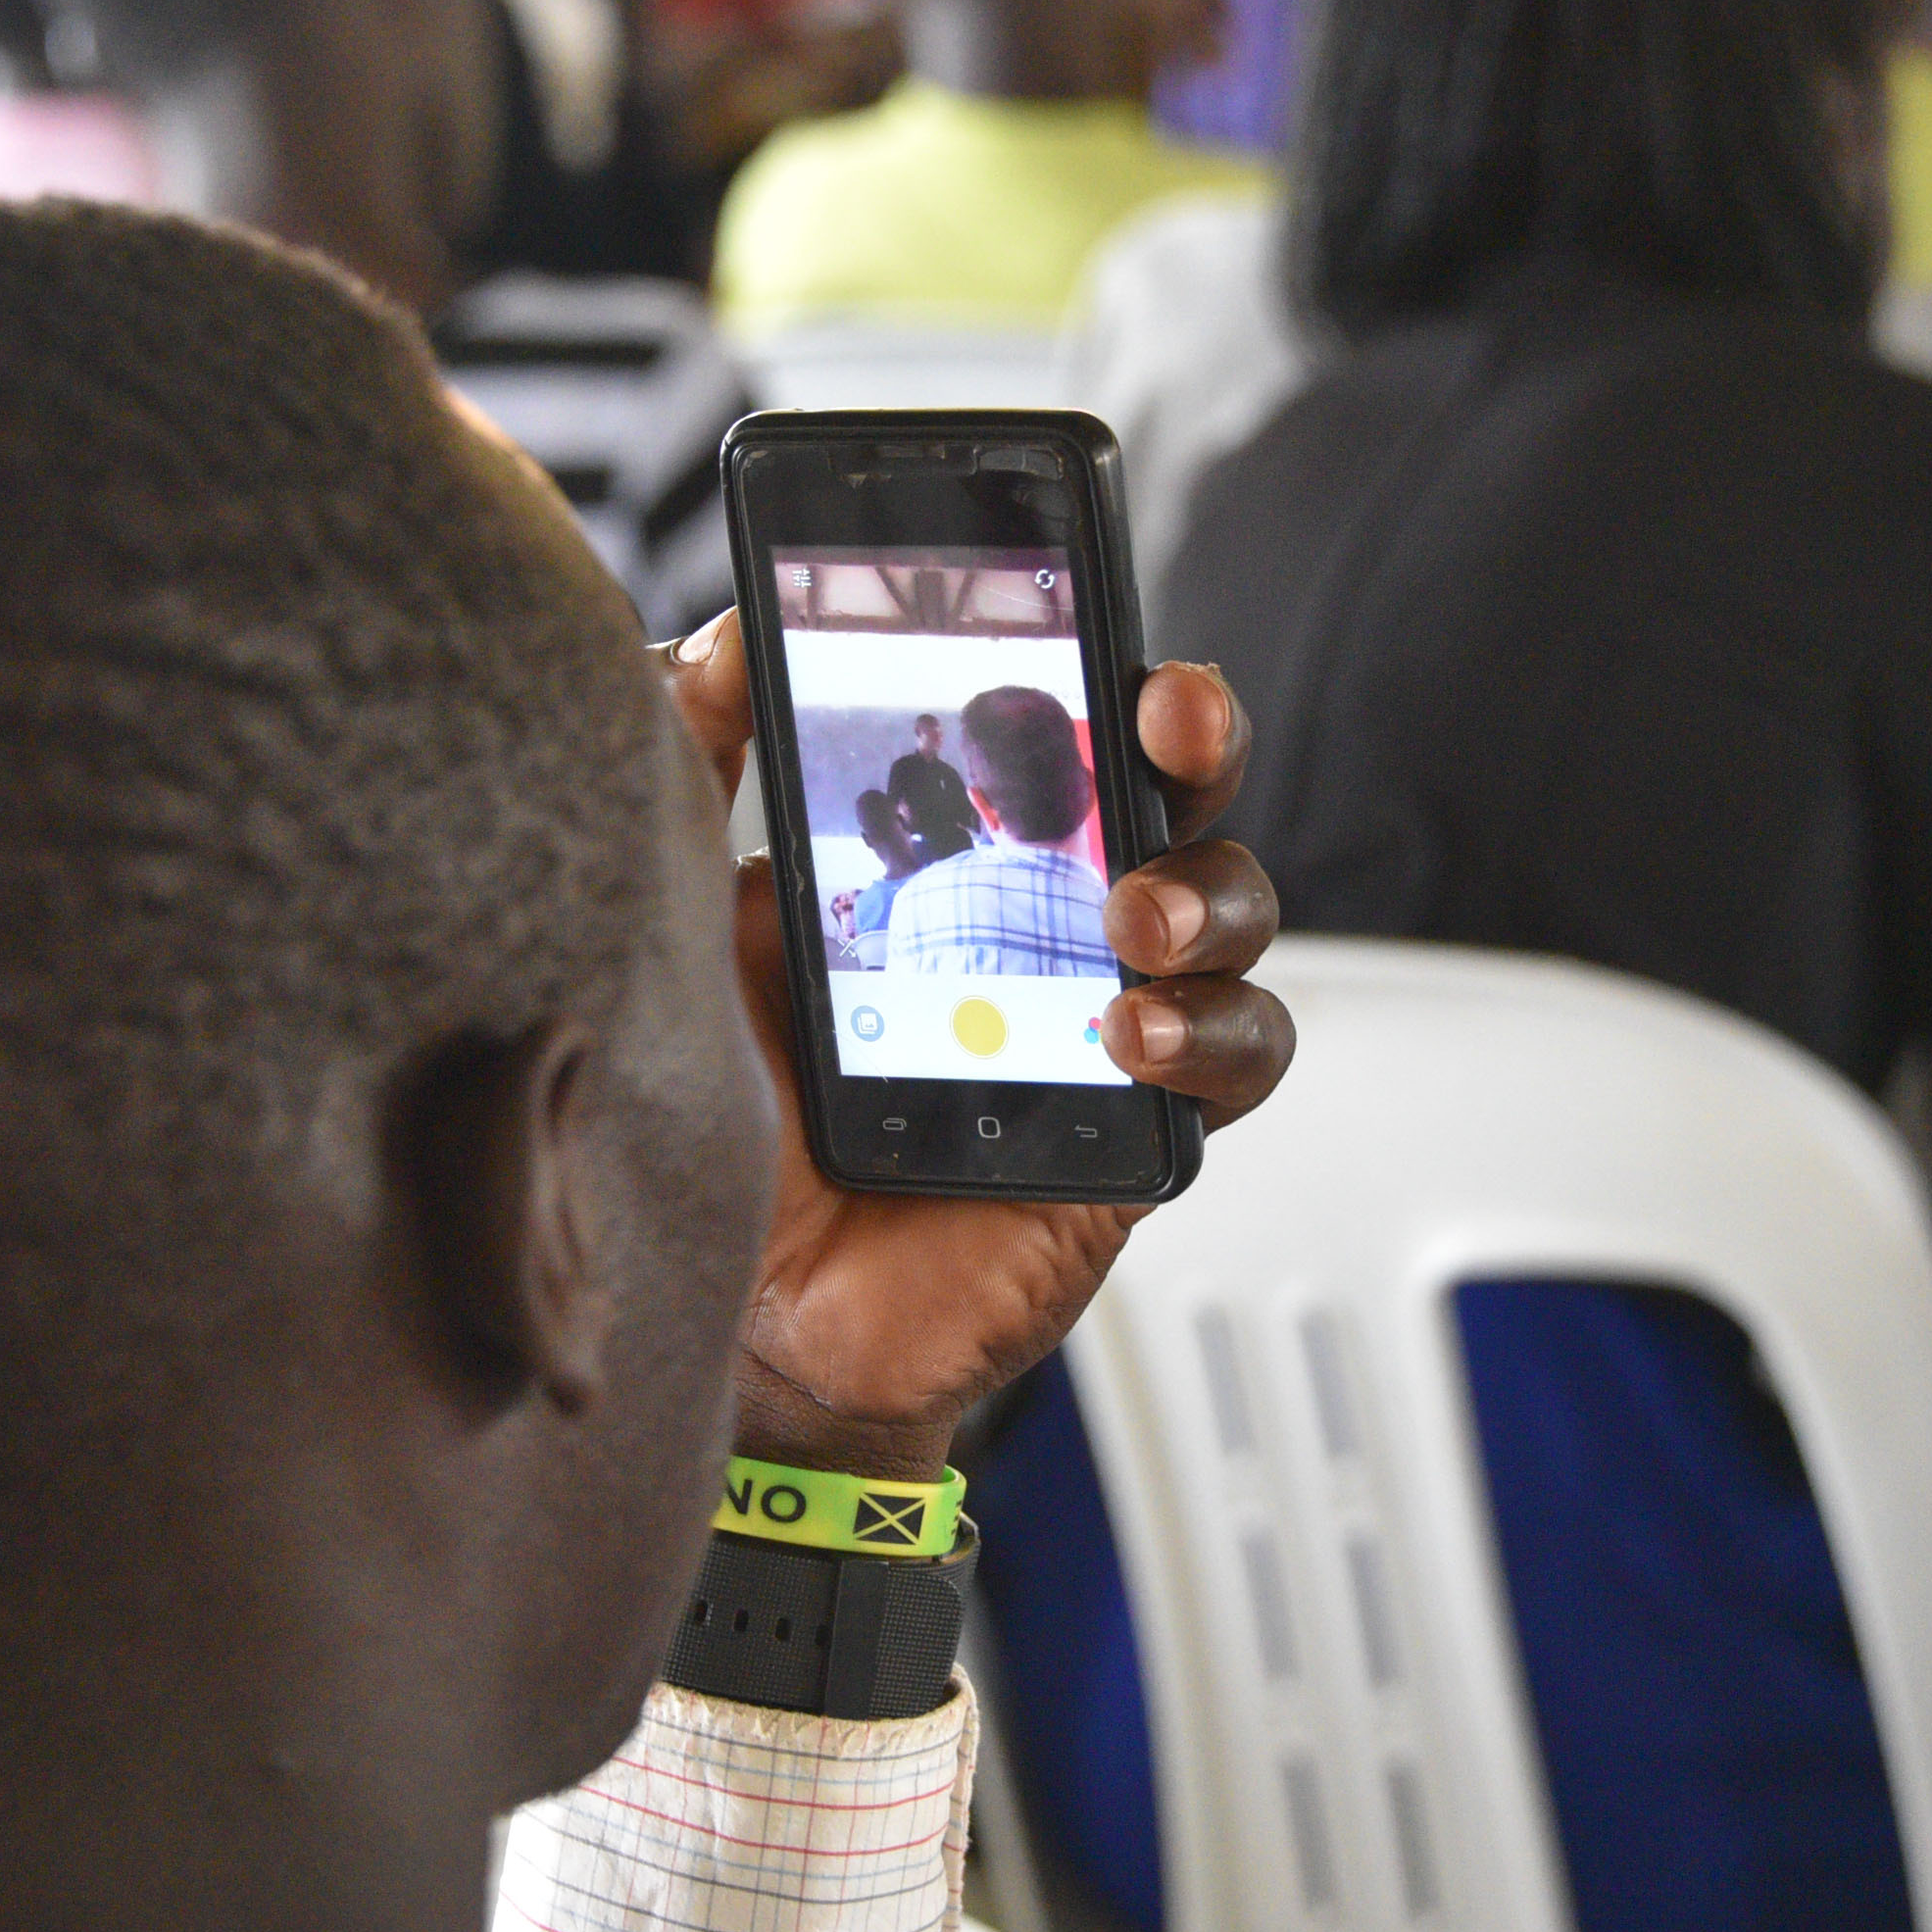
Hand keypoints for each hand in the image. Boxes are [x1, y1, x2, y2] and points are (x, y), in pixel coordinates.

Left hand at [661, 615, 1291, 1481]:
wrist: (736, 1303)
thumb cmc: (726, 1101)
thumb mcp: (695, 900)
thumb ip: (702, 753)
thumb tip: (735, 628)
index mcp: (960, 844)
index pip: (1065, 721)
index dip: (1103, 662)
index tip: (1097, 631)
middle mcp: (1050, 917)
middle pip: (1181, 790)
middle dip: (1194, 736)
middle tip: (1157, 729)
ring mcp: (1107, 1021)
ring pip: (1235, 912)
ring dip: (1206, 891)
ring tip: (1133, 921)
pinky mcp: (1138, 1133)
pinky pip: (1237, 1058)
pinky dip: (1212, 1029)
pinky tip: (1134, 1034)